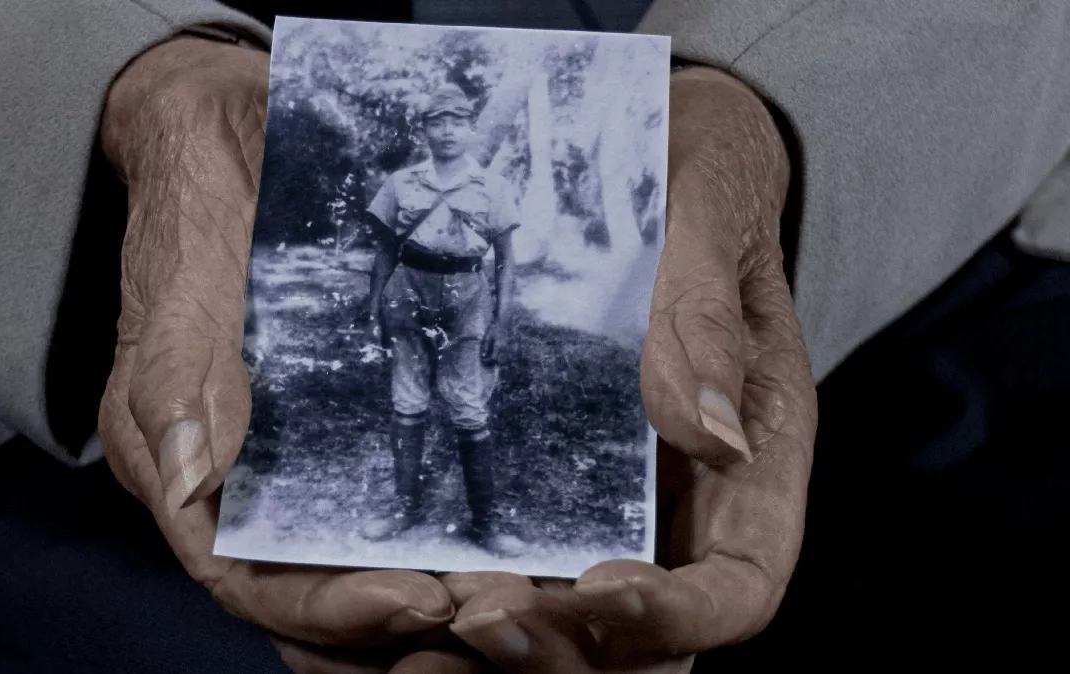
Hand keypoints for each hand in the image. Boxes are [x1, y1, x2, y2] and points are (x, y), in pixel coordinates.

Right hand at [96, 36, 454, 666]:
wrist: (232, 139)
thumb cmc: (200, 209)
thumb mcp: (186, 282)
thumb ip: (181, 380)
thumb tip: (194, 484)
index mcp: (175, 469)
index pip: (243, 578)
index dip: (327, 604)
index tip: (415, 600)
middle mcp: (227, 483)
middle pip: (298, 593)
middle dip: (381, 621)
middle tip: (478, 607)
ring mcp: (280, 460)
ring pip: (339, 564)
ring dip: (410, 593)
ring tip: (495, 591)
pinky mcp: (329, 428)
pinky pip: (374, 501)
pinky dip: (423, 533)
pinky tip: (483, 537)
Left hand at [445, 67, 817, 670]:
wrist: (641, 137)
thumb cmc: (691, 162)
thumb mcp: (708, 204)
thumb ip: (703, 311)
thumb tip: (713, 435)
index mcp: (753, 449)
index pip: (738, 582)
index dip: (674, 615)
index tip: (595, 590)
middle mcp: (684, 491)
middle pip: (646, 632)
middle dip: (569, 644)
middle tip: (477, 616)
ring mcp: (612, 487)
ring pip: (570, 611)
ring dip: (503, 637)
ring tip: (426, 622)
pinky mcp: (542, 466)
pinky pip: (511, 552)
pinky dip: (459, 584)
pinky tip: (394, 574)